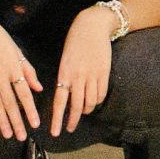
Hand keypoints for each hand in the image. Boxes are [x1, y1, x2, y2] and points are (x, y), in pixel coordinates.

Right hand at [0, 12, 42, 140]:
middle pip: (10, 103)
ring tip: (8, 135)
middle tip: (22, 136)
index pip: (23, 93)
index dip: (29, 110)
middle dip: (16, 121)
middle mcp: (0, 76)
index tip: (35, 123)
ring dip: (2, 121)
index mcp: (13, 67)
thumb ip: (28, 70)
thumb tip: (39, 88)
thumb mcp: (17, 50)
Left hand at [51, 9, 114, 135]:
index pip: (59, 101)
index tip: (56, 132)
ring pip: (90, 101)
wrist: (92, 26)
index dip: (57, 118)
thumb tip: (65, 94)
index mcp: (64, 73)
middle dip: (72, 120)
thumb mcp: (65, 59)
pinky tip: (93, 101)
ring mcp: (92, 75)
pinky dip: (97, 101)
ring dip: (85, 110)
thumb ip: (65, 77)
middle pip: (76, 105)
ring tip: (82, 112)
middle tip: (70, 129)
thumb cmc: (75, 41)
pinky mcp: (104, 72)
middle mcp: (78, 76)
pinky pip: (101, 93)